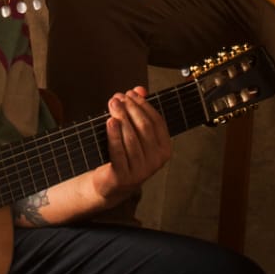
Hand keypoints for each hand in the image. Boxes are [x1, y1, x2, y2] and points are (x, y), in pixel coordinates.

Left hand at [91, 86, 171, 204]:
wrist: (110, 184)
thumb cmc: (123, 155)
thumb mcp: (133, 132)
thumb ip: (139, 110)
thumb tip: (141, 89)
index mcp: (164, 149)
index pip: (157, 122)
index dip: (144, 105)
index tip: (131, 94)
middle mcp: (156, 161)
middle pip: (144, 128)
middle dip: (130, 109)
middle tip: (118, 98)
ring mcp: (141, 170)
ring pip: (131, 138)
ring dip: (121, 117)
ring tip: (112, 104)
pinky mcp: (123, 176)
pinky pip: (118, 151)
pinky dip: (114, 134)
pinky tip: (110, 122)